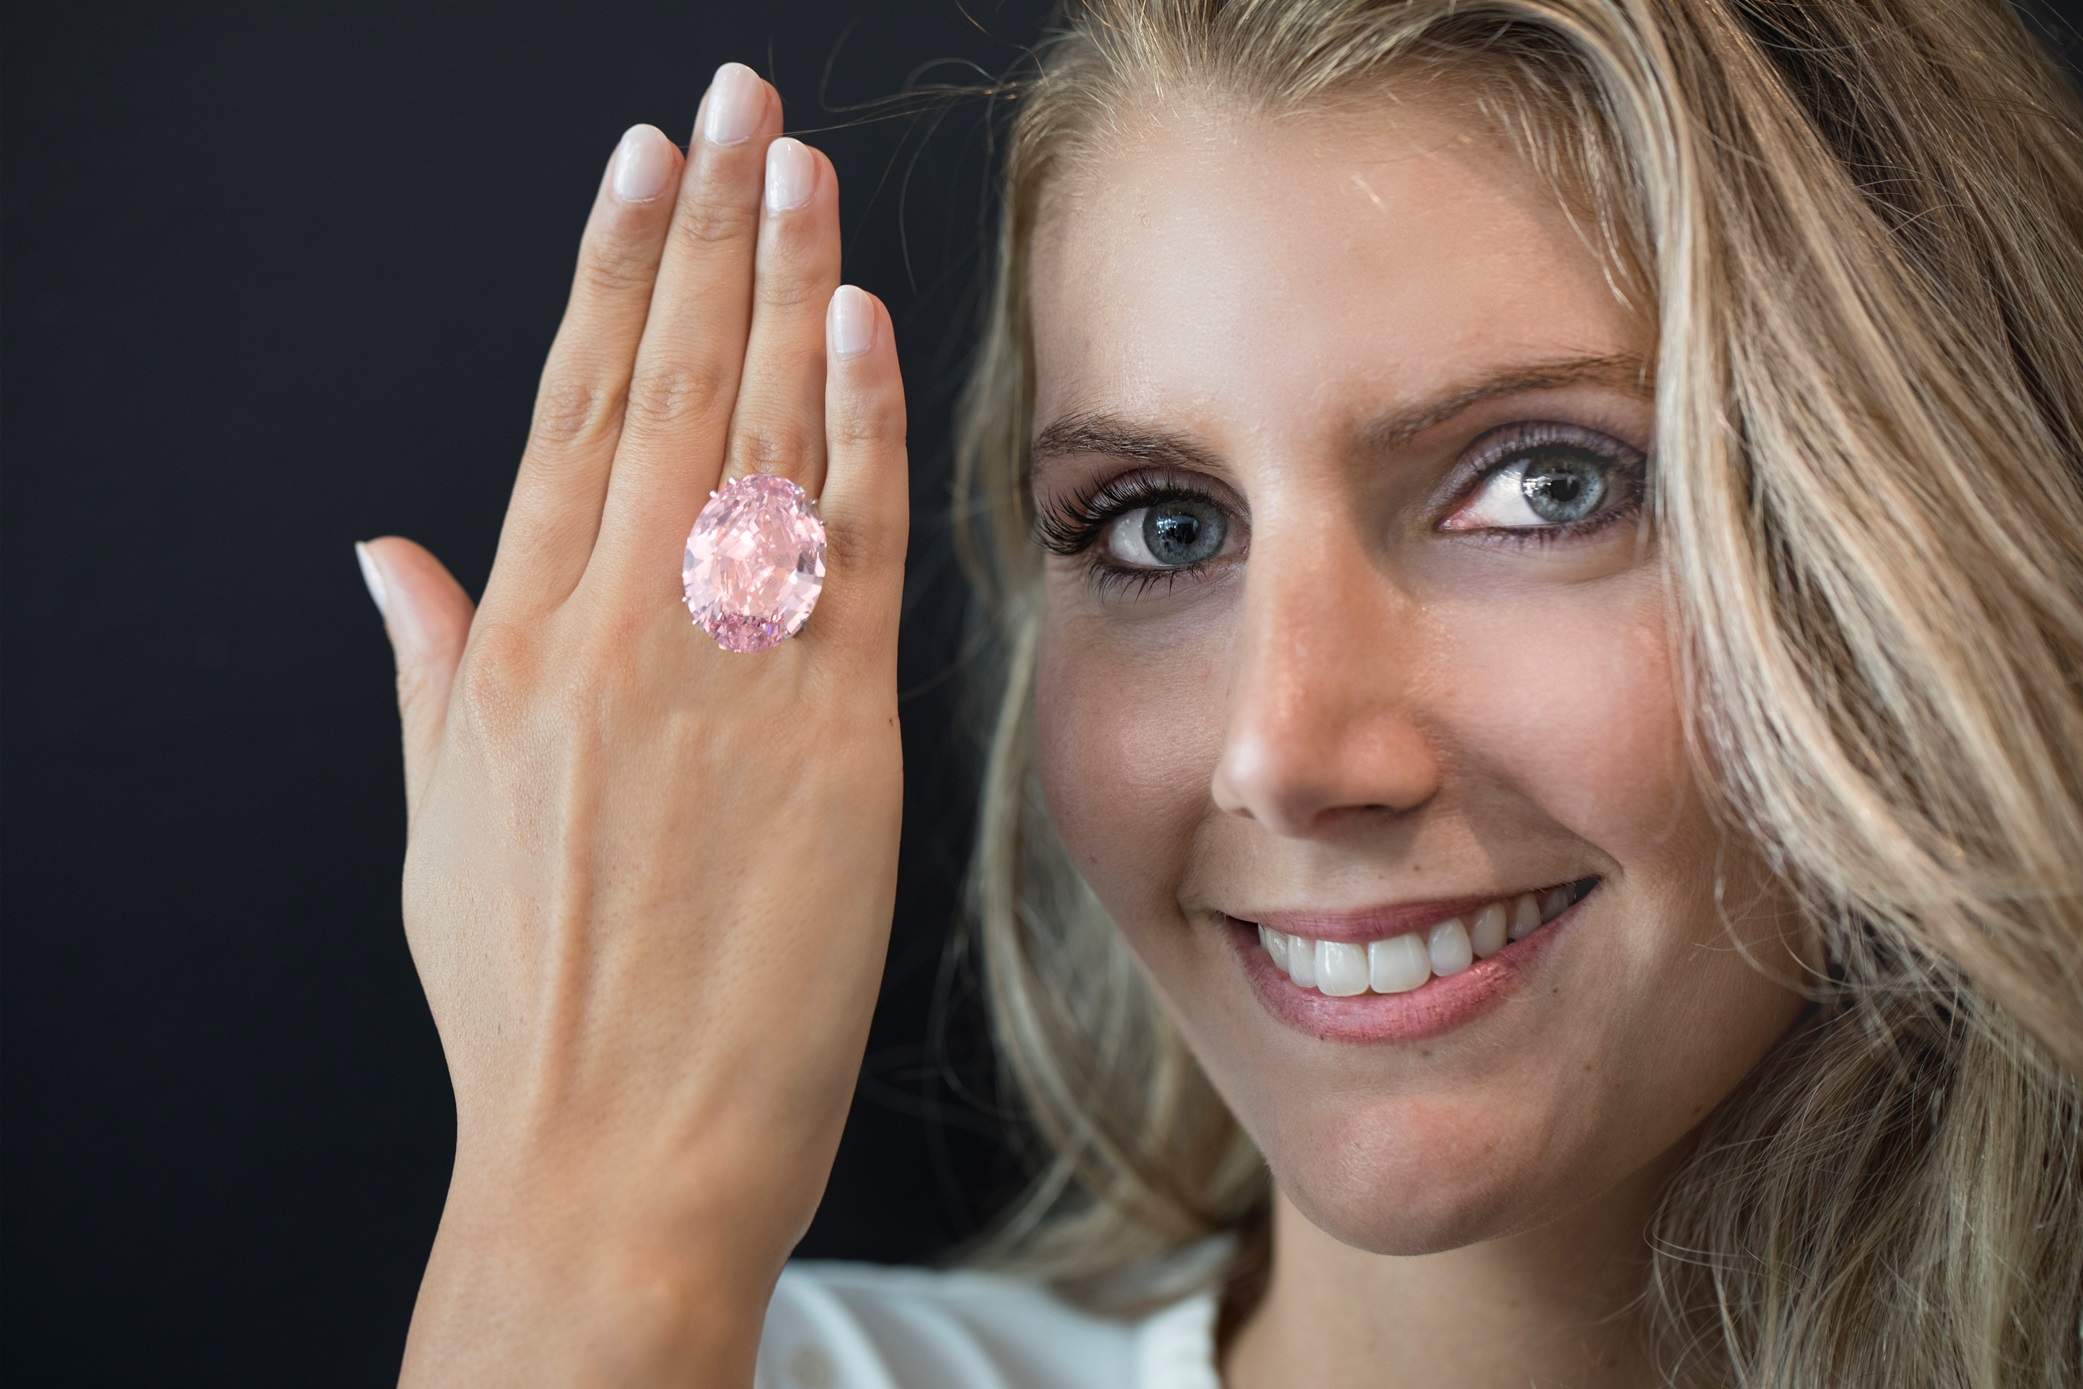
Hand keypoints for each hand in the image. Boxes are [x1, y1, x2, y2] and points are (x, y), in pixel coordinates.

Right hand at [360, 63, 907, 1381]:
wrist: (616, 1148)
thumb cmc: (534, 999)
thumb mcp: (441, 822)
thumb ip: (428, 667)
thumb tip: (385, 552)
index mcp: (516, 644)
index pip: (570, 412)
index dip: (609, 278)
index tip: (638, 172)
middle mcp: (613, 631)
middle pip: (666, 386)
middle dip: (704, 228)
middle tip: (732, 101)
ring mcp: (723, 674)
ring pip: (758, 435)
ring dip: (785, 284)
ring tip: (798, 165)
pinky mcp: (828, 733)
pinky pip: (849, 546)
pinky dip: (857, 426)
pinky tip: (863, 323)